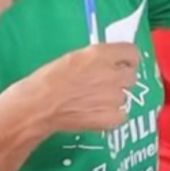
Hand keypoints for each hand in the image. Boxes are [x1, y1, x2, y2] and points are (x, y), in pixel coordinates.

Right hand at [26, 43, 140, 132]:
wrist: (37, 107)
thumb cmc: (48, 80)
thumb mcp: (74, 58)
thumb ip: (97, 58)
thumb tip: (110, 62)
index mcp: (101, 54)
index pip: (132, 52)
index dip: (126, 59)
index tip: (120, 64)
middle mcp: (112, 74)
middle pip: (131, 75)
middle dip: (120, 79)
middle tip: (102, 84)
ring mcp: (114, 97)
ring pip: (124, 96)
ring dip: (113, 98)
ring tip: (92, 101)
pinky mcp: (112, 118)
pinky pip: (121, 114)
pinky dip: (111, 116)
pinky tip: (95, 114)